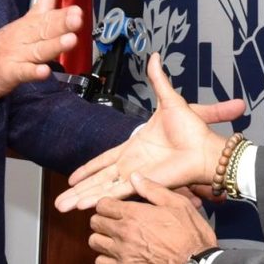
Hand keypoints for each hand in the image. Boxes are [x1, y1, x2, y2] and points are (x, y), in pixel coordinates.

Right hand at [0, 0, 80, 100]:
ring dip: (54, 45)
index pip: (48, 17)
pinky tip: (44, 71)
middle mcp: (24, 38)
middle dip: (62, 24)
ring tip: (70, 40)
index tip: (77, 10)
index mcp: (28, 26)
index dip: (63, 14)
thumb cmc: (2, 45)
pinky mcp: (10, 72)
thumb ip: (40, 7)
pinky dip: (33, 72)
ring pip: (39, 50)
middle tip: (76, 19)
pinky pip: (23, 72)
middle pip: (45, 30)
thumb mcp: (22, 23)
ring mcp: (17, 55)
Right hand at [56, 52, 243, 210]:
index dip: (87, 169)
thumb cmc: (192, 129)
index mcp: (134, 148)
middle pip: (97, 179)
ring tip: (63, 207)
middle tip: (59, 203)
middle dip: (78, 190)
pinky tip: (83, 205)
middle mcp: (131, 165)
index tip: (72, 178)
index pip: (103, 161)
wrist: (205, 146)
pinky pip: (116, 191)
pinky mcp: (142, 182)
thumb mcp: (170, 100)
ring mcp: (135, 175)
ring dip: (82, 197)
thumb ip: (158, 80)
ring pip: (101, 188)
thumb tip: (155, 57)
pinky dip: (99, 197)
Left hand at [86, 174, 215, 263]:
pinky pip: (100, 262)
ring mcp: (121, 253)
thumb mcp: (179, 204)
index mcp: (134, 214)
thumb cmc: (191, 235)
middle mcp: (123, 233)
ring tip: (114, 238)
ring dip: (102, 238)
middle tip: (115, 221)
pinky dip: (106, 258)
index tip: (115, 207)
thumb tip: (134, 177)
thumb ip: (153, 189)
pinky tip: (118, 255)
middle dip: (103, 219)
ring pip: (94, 242)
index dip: (107, 204)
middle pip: (95, 222)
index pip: (102, 204)